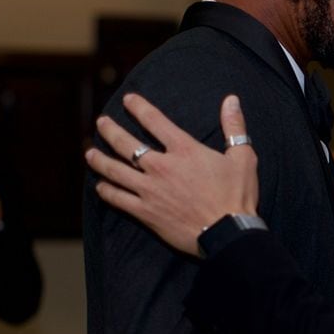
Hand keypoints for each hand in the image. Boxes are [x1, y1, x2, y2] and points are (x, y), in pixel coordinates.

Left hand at [87, 93, 259, 254]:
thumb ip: (234, 126)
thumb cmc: (237, 195)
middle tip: (101, 123)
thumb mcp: (243, 157)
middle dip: (110, 130)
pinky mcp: (146, 212)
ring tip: (89, 152)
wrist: (228, 233)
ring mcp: (150, 190)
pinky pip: (118, 199)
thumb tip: (231, 99)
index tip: (128, 100)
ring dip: (100, 160)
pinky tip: (100, 186)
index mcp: (184, 150)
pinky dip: (107, 192)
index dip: (139, 107)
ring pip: (115, 171)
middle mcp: (161, 166)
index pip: (154, 121)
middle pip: (126, 143)